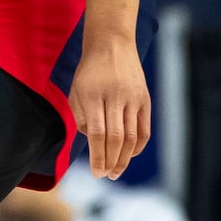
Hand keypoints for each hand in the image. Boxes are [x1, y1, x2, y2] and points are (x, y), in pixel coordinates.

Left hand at [68, 37, 149, 178]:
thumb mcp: (75, 90)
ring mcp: (133, 98)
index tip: (96, 173)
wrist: (111, 45)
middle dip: (110, 161)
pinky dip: (138, 146)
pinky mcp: (145, 99)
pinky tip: (128, 156)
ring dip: (124, 158)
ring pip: (131, 136)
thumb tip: (90, 142)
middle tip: (106, 176)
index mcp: (92, 95)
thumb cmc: (89, 71)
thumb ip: (80, 116)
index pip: (96, 133)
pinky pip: (144, 129)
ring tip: (116, 172)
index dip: (97, 156)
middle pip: (115, 137)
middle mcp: (114, 97)